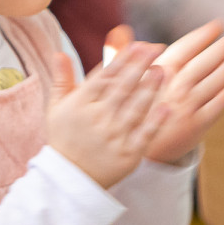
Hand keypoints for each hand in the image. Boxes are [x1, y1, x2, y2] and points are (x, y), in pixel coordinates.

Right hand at [47, 38, 167, 187]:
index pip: (105, 76)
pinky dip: (156, 121)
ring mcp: (113, 137)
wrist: (68, 180)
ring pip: (136, 108)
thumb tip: (60, 52)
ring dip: (150, 88)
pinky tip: (167, 106)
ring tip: (163, 70)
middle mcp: (97, 118)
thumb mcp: (56, 108)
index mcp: (80, 104)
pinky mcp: (127, 155)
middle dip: (140, 66)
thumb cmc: (64, 139)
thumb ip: (62, 79)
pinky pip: (145, 134)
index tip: (139, 44)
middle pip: (123, 87)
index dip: (123, 59)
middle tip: (156, 48)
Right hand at [117, 21, 223, 164]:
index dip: (203, 35)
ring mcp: (186, 107)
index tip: (218, 24)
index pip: (185, 48)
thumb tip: (126, 33)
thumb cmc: (125, 110)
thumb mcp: (117, 81)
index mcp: (157, 73)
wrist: (126, 148)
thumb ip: (122, 54)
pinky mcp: (194, 128)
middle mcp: (174, 87)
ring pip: (213, 83)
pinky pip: (214, 110)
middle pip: (204, 63)